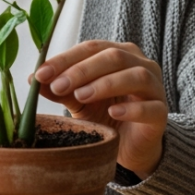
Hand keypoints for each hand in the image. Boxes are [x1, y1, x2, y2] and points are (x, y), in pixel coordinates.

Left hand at [33, 40, 166, 177]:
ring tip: (81, 96)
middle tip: (58, 86)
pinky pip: (151, 107)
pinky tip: (113, 111)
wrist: (130, 146)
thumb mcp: (78, 100)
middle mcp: (140, 64)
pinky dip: (131, 108)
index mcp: (119, 54)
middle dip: (82, 71)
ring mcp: (155, 87)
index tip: (41, 74)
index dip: (65, 59)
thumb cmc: (105, 115)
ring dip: (105, 84)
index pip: (91, 48)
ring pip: (135, 76)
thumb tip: (33, 79)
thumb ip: (61, 89)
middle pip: (113, 57)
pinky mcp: (161, 113)